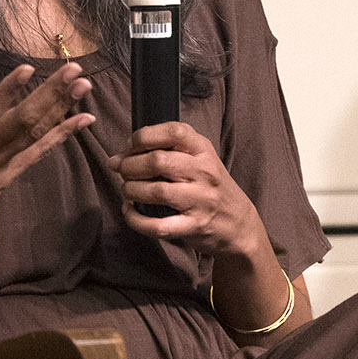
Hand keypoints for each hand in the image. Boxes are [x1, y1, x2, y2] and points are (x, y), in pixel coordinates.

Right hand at [0, 64, 94, 264]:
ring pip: (35, 132)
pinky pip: (40, 151)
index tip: (28, 69)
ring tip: (84, 83)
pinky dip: (62, 134)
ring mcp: (0, 163)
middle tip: (75, 69)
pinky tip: (85, 120)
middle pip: (22, 119)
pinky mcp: (10, 174)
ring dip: (62, 107)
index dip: (7, 91)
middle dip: (50, 93)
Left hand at [107, 122, 263, 258]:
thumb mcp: (199, 160)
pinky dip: (136, 220)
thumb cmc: (210, 188)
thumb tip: (118, 158)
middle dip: (130, 166)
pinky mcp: (194, 226)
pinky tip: (130, 213)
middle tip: (123, 171)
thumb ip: (166, 152)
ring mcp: (200, 200)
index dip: (144, 137)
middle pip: (158, 161)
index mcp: (204, 151)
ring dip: (131, 190)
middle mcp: (204, 173)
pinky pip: (158, 225)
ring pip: (156, 191)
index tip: (131, 146)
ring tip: (127, 191)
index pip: (173, 132)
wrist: (239, 224)